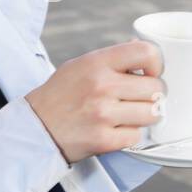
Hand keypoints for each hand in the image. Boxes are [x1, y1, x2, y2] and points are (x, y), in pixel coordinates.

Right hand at [24, 40, 165, 163]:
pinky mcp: (104, 140)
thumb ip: (112, 59)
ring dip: (144, 116)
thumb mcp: (80, 65)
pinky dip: (129, 134)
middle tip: (139, 98)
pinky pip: (136, 136)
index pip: (147, 52)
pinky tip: (115, 129)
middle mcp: (102, 86)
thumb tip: (143, 51)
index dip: (157, 64)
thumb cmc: (59, 95)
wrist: (34, 127)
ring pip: (152, 113)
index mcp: (97, 63)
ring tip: (128, 114)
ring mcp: (103, 114)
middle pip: (156, 87)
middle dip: (152, 95)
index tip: (150, 73)